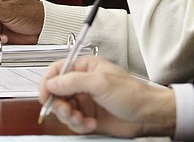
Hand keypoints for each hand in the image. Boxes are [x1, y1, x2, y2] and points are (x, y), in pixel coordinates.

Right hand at [40, 55, 175, 137]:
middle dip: (60, 104)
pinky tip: (91, 124)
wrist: (148, 116)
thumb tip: (52, 83)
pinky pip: (73, 123)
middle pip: (57, 93)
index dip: (48, 82)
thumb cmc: (133, 93)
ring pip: (63, 110)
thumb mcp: (101, 83)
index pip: (57, 71)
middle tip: (68, 111)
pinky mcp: (88, 116)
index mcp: (85, 67)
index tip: (45, 95)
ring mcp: (85, 101)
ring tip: (82, 119)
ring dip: (70, 117)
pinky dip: (79, 125)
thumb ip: (73, 81)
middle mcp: (83, 83)